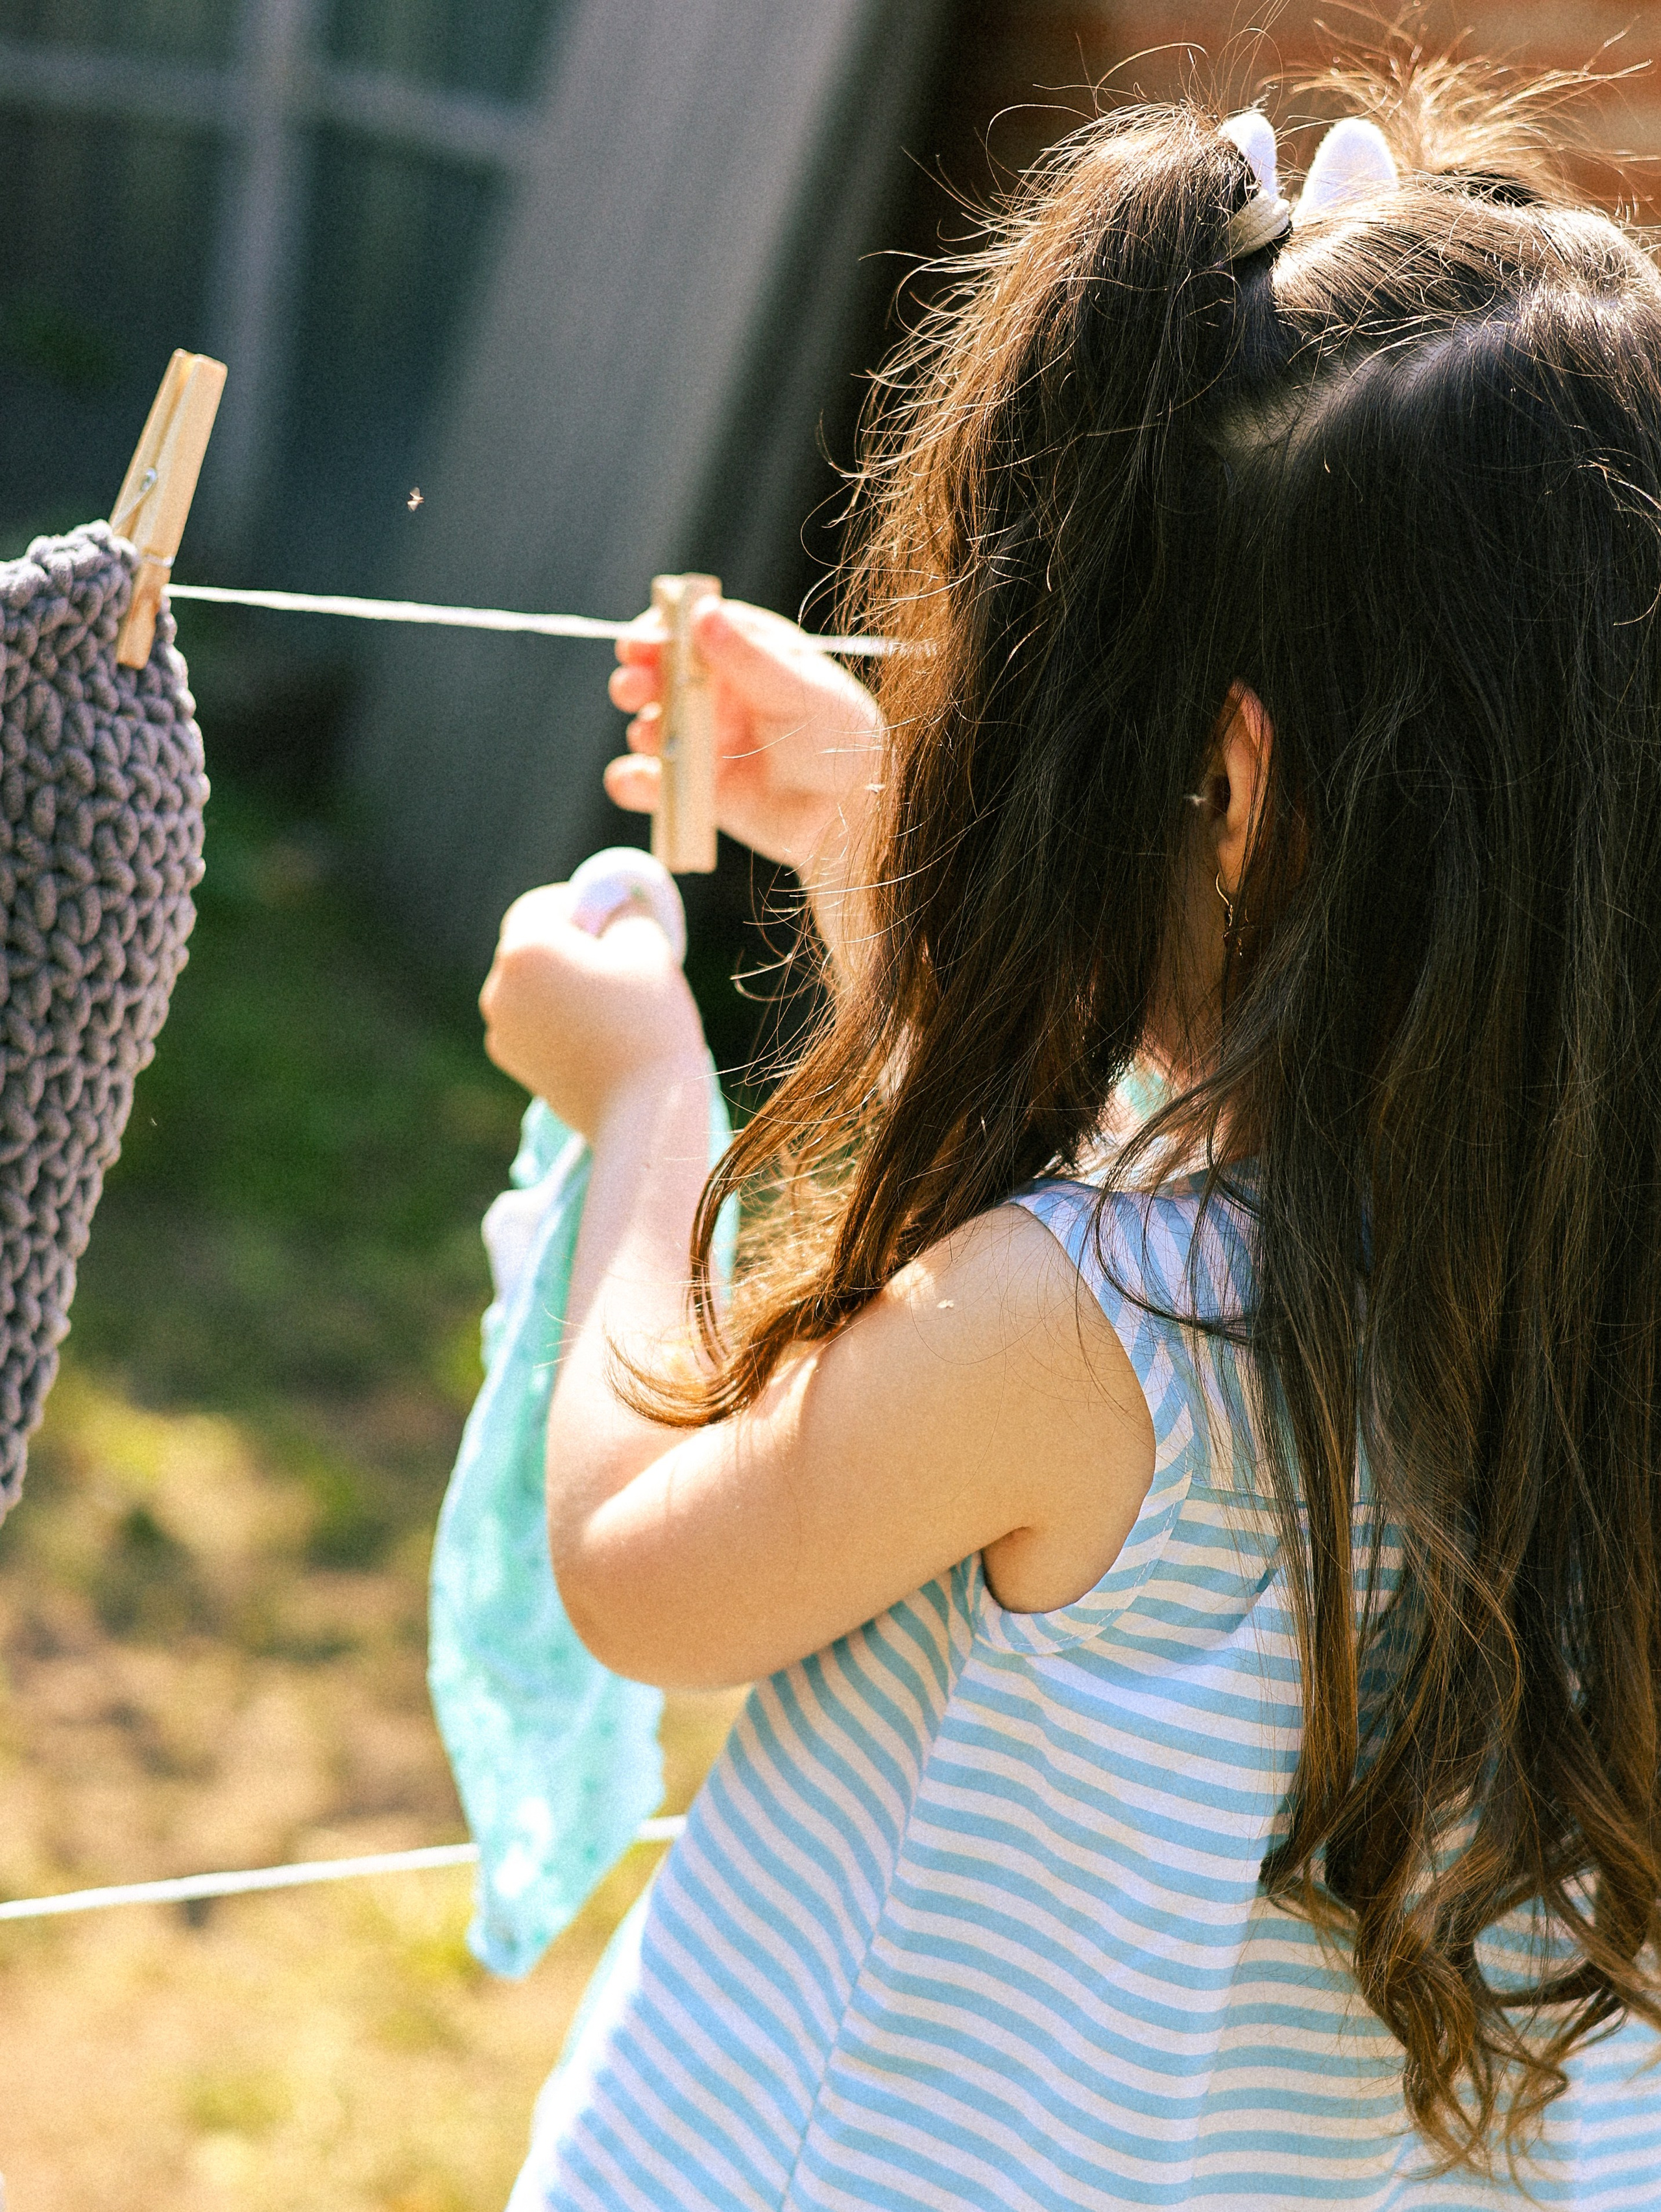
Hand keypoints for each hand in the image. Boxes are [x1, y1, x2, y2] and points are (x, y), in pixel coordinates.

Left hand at [479, 886, 705, 1137]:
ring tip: (610, 1006)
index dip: (580, 905)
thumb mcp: (648, 943)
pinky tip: (595, 1035)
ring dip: (562, 982)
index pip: (542, 904)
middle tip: (619, 963)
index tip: (614, 923)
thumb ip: (625, 908)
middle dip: (570, 945)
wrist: (642, 1113)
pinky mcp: (513, 1061)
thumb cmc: (648, 1022)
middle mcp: (498, 987)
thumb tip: (612, 900)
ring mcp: (501, 1028)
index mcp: (524, 949)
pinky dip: (556, 1017)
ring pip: (531, 984)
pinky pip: (531, 1020)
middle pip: (532, 944)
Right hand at [604, 596, 883, 900]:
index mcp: (749, 655)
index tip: (637, 642)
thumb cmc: (839, 740)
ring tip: (655, 738)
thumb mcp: (799, 689)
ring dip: (644, 730)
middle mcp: (722, 695)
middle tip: (631, 688)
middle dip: (638, 680)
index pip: (693, 629)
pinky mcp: (698, 789)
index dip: (660, 631)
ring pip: (653, 728)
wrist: (850, 816)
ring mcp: (707, 742)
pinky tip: (637, 780)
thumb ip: (749, 657)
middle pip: (661, 677)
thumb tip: (703, 611)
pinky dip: (636, 783)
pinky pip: (654, 784)